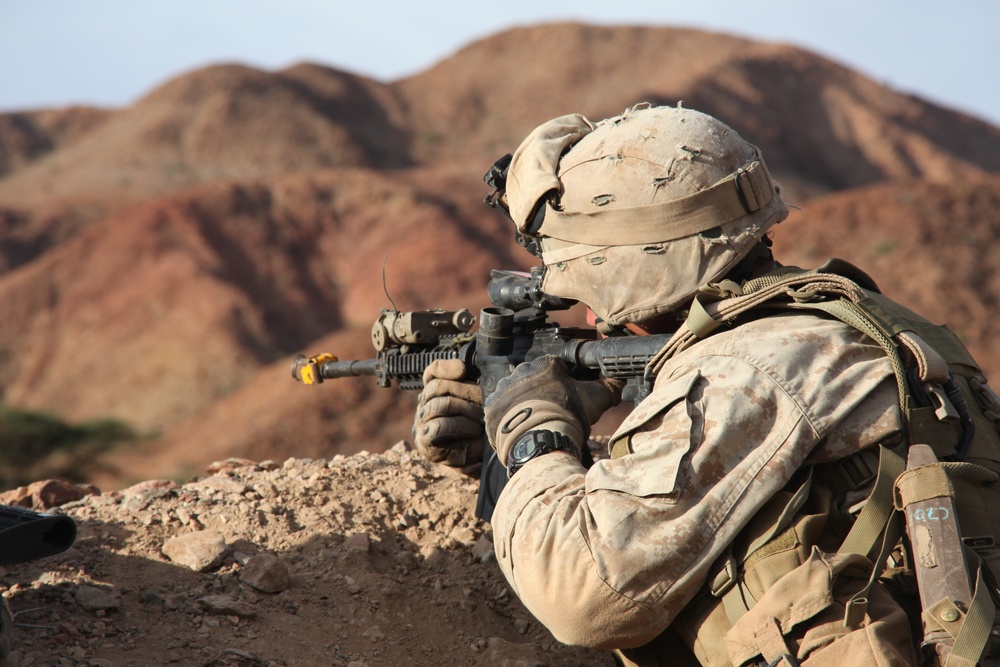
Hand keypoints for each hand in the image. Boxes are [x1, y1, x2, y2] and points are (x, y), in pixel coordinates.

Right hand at [412, 359, 483, 466]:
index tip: (464, 370)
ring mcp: (422, 422)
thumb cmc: (481, 429)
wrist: (482, 460)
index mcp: (437, 392)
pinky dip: (460, 428)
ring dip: (466, 412)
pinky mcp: (426, 442)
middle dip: (467, 393)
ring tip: (480, 423)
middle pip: (438, 386)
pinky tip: (473, 433)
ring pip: (439, 405)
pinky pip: (439, 427)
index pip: (432, 372)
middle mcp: (425, 404)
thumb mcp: (480, 404)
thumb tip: (465, 369)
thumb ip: (471, 386)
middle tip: (484, 406)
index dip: (446, 368)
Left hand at [484, 356, 620, 468]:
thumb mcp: (595, 399)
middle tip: (552, 413)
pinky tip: (521, 429)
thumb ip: (609, 386)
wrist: (541, 440)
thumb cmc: (568, 416)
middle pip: (535, 381)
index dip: (565, 385)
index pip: (556, 369)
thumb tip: (620, 380)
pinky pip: (501, 410)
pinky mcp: (492, 407)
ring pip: (517, 395)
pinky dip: (509, 419)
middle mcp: (521, 371)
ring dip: (524, 405)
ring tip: (536, 424)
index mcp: (545, 364)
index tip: (567, 399)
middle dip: (543, 394)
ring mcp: (503, 389)